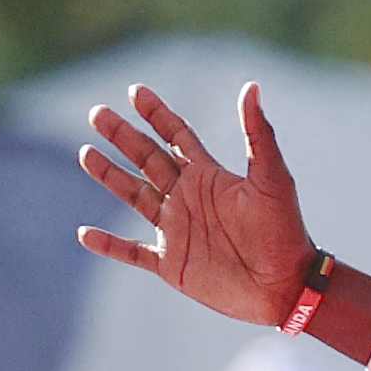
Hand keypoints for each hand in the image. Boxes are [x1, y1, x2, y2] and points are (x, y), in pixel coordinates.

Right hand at [75, 76, 320, 330]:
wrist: (285, 285)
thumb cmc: (285, 230)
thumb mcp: (273, 177)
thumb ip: (258, 133)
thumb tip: (251, 86)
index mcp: (208, 176)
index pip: (176, 136)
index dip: (157, 114)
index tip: (135, 91)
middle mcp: (187, 197)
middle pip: (147, 158)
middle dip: (122, 135)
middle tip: (97, 112)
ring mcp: (176, 230)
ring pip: (134, 196)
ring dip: (110, 176)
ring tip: (85, 153)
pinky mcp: (171, 263)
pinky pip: (132, 252)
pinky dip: (109, 245)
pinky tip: (85, 234)